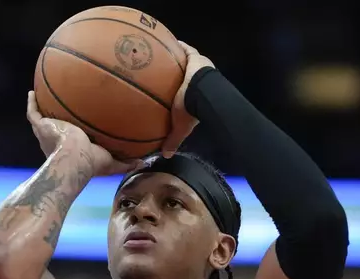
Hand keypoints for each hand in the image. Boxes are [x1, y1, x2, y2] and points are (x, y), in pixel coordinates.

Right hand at [26, 91, 141, 175]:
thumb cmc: (91, 163)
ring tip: (44, 95)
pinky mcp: (41, 126)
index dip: (76, 131)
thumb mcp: (112, 162)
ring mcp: (48, 132)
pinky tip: (33, 92)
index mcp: (72, 148)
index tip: (81, 123)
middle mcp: (58, 140)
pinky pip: (33, 112)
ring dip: (43, 107)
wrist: (74, 159)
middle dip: (59, 118)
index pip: (73, 138)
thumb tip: (144, 163)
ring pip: (43, 118)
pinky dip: (32, 102)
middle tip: (64, 107)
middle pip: (57, 126)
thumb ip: (126, 162)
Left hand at [162, 41, 215, 157]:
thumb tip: (166, 155)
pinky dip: (174, 46)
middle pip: (183, 75)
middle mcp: (196, 81)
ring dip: (173, 58)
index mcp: (194, 97)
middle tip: (159, 72)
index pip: (185, 93)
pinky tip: (160, 41)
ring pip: (183, 61)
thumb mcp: (180, 127)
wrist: (202, 93)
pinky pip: (183, 49)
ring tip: (157, 55)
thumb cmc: (191, 110)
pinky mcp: (195, 56)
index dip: (177, 92)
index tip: (165, 91)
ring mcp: (196, 67)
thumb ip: (173, 140)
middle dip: (173, 73)